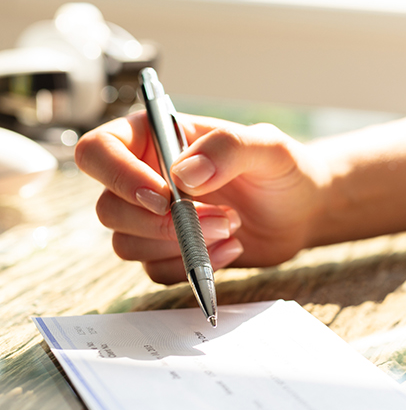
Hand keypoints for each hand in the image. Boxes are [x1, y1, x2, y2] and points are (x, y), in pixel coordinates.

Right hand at [76, 113, 321, 282]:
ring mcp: (154, 219)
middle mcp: (144, 178)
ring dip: (180, 245)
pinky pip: (156, 270)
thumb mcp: (268, 147)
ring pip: (126, 244)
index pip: (98, 151)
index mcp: (154, 138)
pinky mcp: (171, 252)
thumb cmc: (284, 170)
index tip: (164, 196)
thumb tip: (183, 174)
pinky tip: (232, 248)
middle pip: (109, 209)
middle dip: (162, 224)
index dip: (118, 177)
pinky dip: (192, 266)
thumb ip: (228, 148)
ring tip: (232, 227)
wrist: (303, 211)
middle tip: (221, 218)